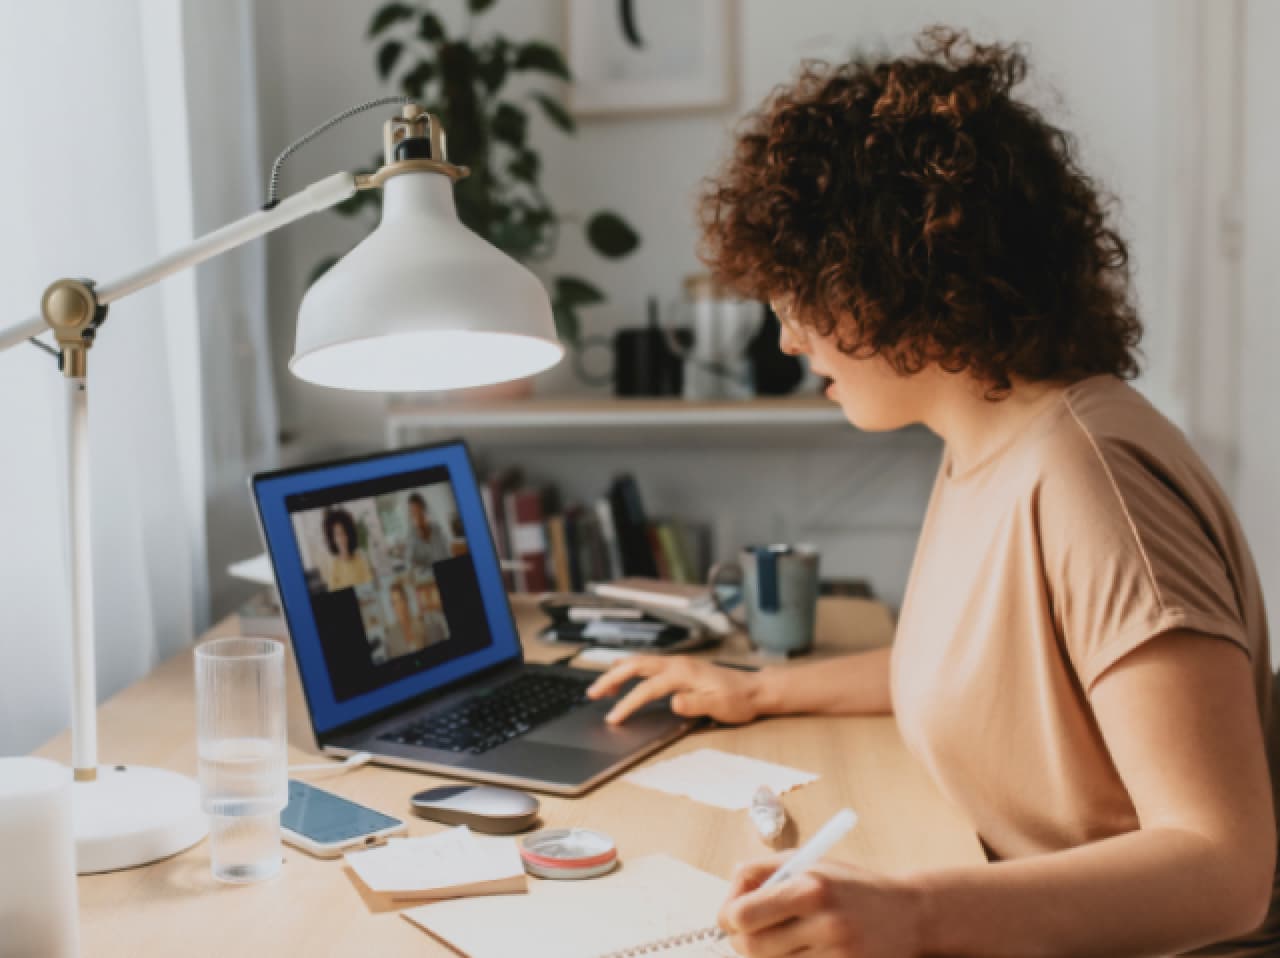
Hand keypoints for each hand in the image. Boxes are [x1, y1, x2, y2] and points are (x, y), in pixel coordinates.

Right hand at [586, 655, 764, 724]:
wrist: (754, 690)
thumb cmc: (738, 700)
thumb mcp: (720, 706)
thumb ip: (696, 704)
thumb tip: (673, 703)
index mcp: (684, 673)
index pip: (647, 688)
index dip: (628, 703)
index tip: (613, 718)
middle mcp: (677, 664)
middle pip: (636, 666)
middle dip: (612, 679)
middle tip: (592, 693)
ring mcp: (678, 664)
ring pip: (640, 662)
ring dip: (618, 672)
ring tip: (601, 687)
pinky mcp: (679, 668)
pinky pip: (648, 664)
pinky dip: (630, 668)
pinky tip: (622, 674)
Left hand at [717, 853, 924, 957]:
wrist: (908, 914)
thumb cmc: (853, 886)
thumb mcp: (811, 863)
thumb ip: (765, 870)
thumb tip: (730, 887)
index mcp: (811, 887)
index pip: (743, 915)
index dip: (728, 916)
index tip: (731, 914)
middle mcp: (825, 924)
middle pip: (751, 948)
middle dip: (742, 940)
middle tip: (750, 930)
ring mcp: (838, 956)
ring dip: (768, 955)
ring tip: (785, 937)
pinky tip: (804, 950)